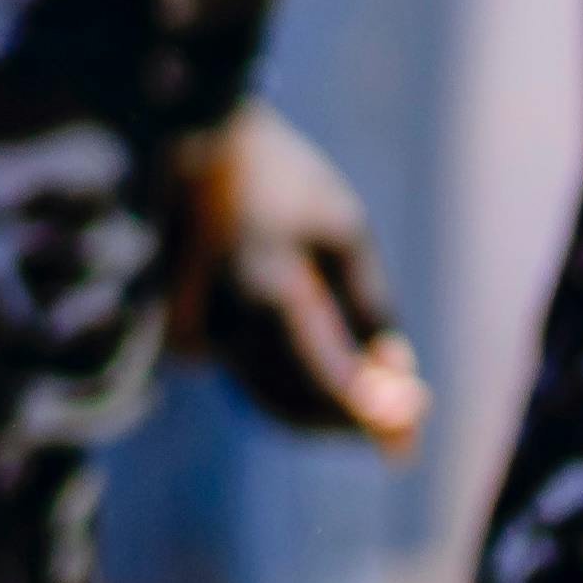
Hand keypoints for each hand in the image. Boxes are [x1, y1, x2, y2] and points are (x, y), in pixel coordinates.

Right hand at [186, 98, 428, 450]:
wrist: (175, 135)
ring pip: (267, 396)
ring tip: (372, 373)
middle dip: (350, 419)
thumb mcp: (339, 224)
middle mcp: (221, 322)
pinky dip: (286, 373)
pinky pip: (245, 372)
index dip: (372, 421)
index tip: (407, 446)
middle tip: (402, 419)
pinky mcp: (179, 330)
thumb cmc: (272, 173)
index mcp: (268, 291)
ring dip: (322, 401)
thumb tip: (390, 371)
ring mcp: (192, 331)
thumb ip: (365, 303)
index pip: (330, 387)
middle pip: (294, 408)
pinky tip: (314, 338)